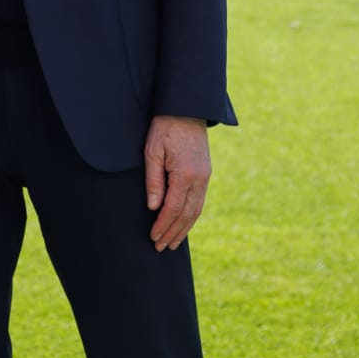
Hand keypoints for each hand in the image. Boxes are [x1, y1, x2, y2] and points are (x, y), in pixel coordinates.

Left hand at [144, 115, 210, 251]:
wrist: (186, 108)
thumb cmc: (164, 127)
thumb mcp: (152, 151)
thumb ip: (153, 180)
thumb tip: (153, 207)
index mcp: (185, 173)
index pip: (173, 208)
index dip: (162, 226)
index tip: (153, 238)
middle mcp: (200, 178)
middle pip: (186, 214)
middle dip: (173, 233)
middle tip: (161, 248)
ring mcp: (205, 176)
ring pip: (196, 210)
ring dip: (184, 228)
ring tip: (173, 243)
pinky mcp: (206, 173)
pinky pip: (199, 201)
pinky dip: (191, 216)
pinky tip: (183, 224)